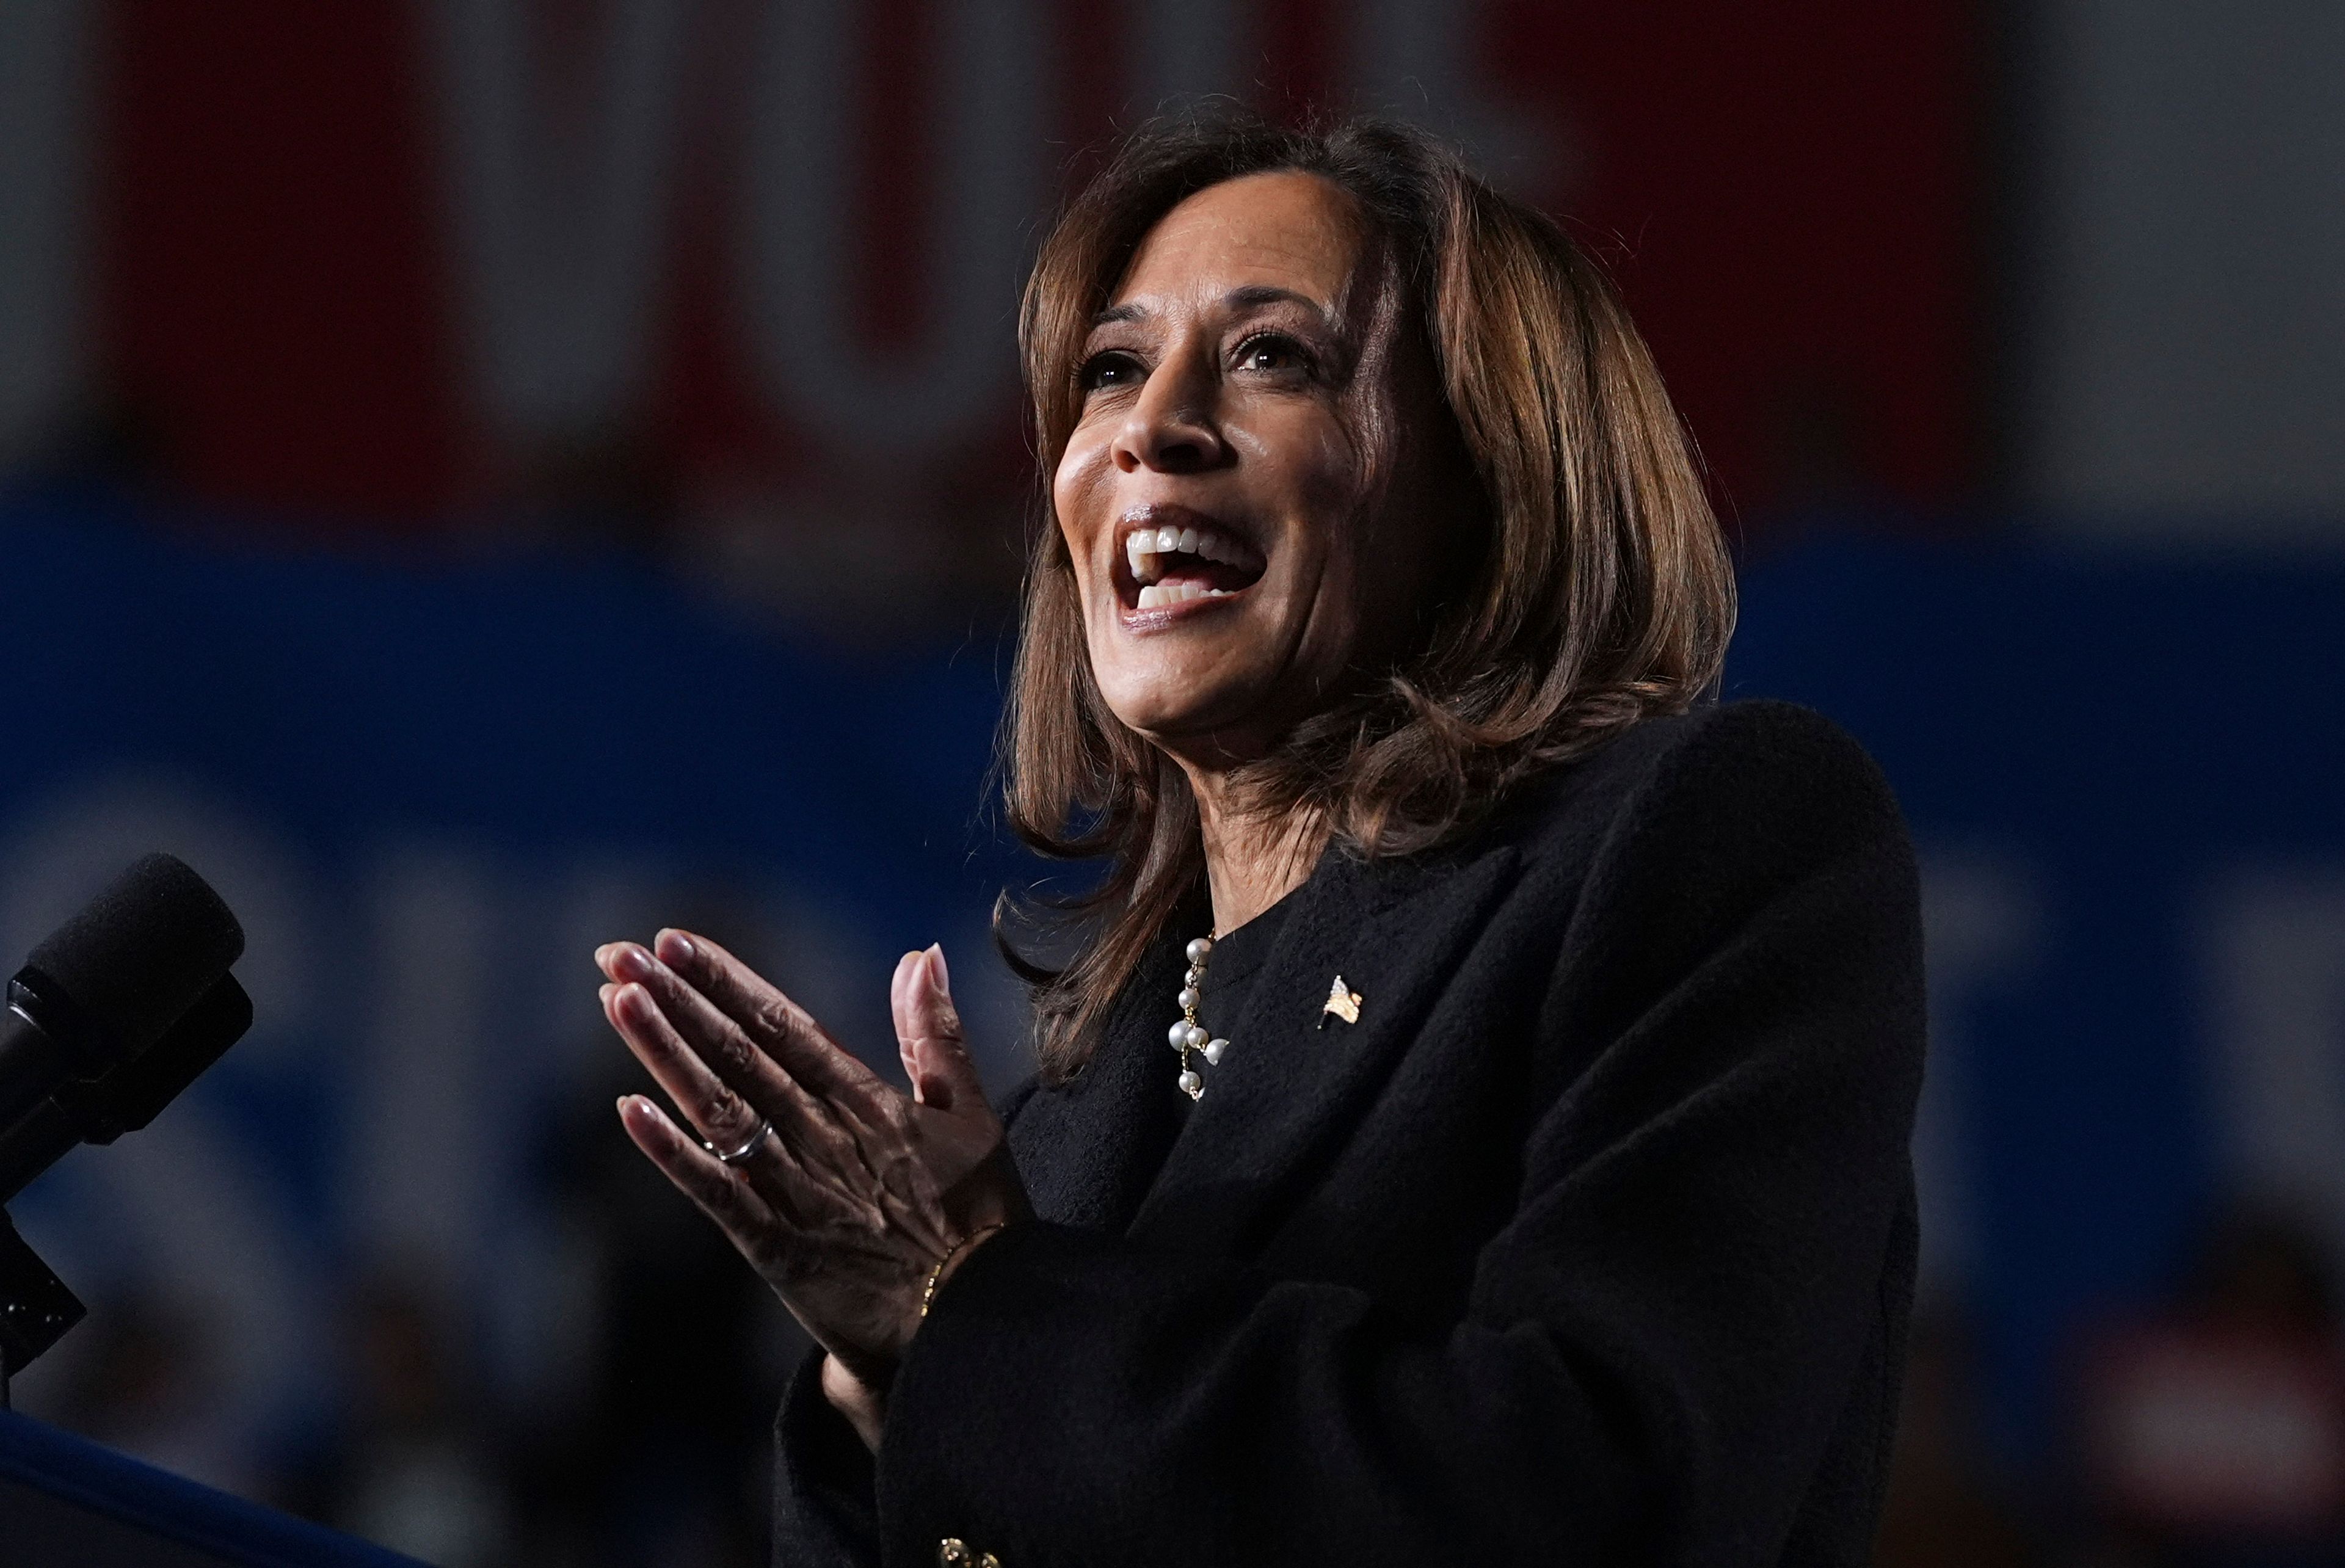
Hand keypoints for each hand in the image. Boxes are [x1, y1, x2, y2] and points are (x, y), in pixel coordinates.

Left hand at [594, 931, 1027, 1387]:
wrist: (976, 1325)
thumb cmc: (977, 1219)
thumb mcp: (970, 1115)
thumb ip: (936, 1034)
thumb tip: (918, 953)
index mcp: (867, 1101)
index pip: (784, 1024)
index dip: (727, 981)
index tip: (675, 941)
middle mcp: (824, 1136)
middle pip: (739, 1054)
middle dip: (676, 1000)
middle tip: (618, 954)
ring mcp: (798, 1191)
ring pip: (719, 1109)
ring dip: (666, 1053)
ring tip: (617, 1001)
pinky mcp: (779, 1250)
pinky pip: (717, 1196)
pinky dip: (673, 1154)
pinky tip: (630, 1111)